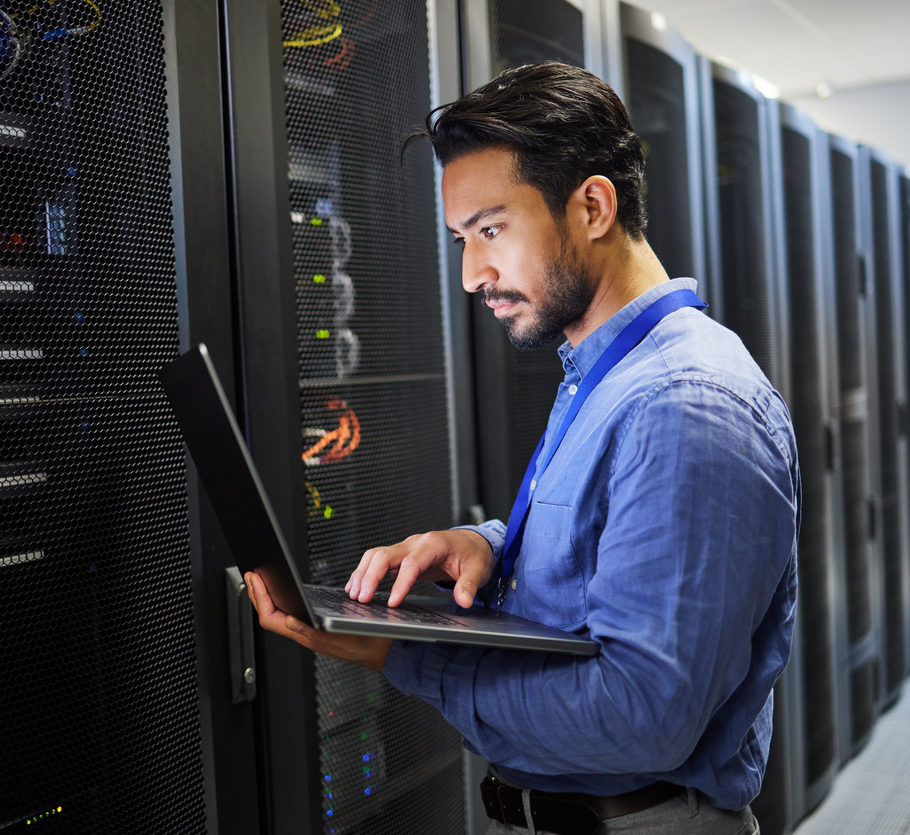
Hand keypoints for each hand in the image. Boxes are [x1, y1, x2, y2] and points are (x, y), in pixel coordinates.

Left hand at [245, 572, 391, 672]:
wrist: (383, 651)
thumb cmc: (367, 644)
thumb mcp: (341, 636)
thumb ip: (312, 632)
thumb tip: (288, 621)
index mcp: (307, 636)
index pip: (271, 618)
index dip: (260, 598)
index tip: (256, 580)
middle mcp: (304, 635)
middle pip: (270, 615)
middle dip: (257, 595)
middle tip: (251, 575)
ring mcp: (309, 632)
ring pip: (278, 616)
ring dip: (267, 597)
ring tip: (261, 581)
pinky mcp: (315, 629)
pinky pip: (290, 615)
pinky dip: (281, 602)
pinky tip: (282, 594)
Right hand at [346, 529, 494, 608]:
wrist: (472, 542)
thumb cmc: (473, 554)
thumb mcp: (478, 569)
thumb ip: (469, 585)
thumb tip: (463, 600)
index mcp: (434, 544)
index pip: (411, 563)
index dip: (400, 583)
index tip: (393, 602)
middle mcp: (416, 542)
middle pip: (385, 554)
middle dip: (371, 576)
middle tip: (362, 599)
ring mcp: (406, 547)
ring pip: (376, 555)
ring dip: (363, 574)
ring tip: (354, 595)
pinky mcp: (401, 555)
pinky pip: (378, 560)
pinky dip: (365, 572)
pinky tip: (357, 586)